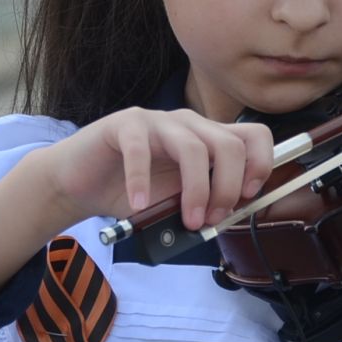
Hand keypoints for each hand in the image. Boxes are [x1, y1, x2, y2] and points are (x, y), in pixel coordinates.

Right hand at [40, 107, 275, 230]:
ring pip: (194, 148)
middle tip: (212, 219)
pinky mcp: (123, 125)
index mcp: (208, 139)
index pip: (254, 137)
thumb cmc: (133, 193)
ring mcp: (156, 121)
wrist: (81, 184)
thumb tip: (230, 218)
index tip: (247, 198)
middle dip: (228, 189)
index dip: (259, 166)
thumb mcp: (178, 202)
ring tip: (187, 220)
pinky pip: (140, 149)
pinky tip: (138, 204)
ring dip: (196, 191)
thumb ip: (204, 204)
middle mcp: (188, 125)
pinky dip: (142, 182)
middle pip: (230, 146)